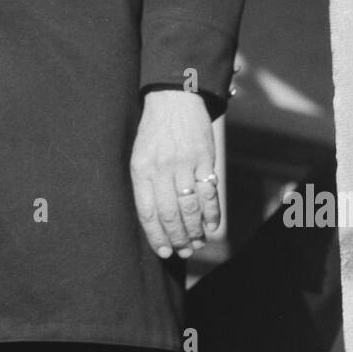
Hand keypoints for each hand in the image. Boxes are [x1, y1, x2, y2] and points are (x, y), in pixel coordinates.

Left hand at [130, 90, 220, 259]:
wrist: (174, 99)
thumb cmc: (155, 132)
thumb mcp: (140, 155)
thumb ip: (146, 185)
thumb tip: (156, 221)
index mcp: (141, 170)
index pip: (147, 212)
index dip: (156, 237)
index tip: (164, 252)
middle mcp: (161, 168)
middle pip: (170, 214)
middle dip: (177, 239)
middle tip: (183, 252)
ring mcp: (184, 164)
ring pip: (190, 208)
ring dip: (195, 231)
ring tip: (197, 243)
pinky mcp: (204, 159)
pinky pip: (209, 193)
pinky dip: (212, 214)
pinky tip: (212, 226)